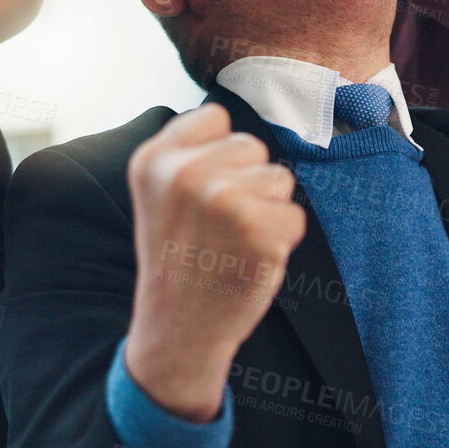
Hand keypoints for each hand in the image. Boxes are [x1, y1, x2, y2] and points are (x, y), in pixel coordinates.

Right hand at [124, 105, 305, 420]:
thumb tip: (240, 127)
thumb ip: (189, 154)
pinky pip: (294, 215)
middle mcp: (185, 173)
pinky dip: (282, 241)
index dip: (220, 156)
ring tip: (232, 243)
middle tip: (218, 227)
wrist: (177, 330)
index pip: (216, 118)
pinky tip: (248, 261)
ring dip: (267, 212)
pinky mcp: (258, 229)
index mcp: (154, 159)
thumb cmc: (180, 258)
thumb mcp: (161, 195)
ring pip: (279, 179)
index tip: (202, 196)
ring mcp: (222, 200)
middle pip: (253, 146)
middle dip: (248, 183)